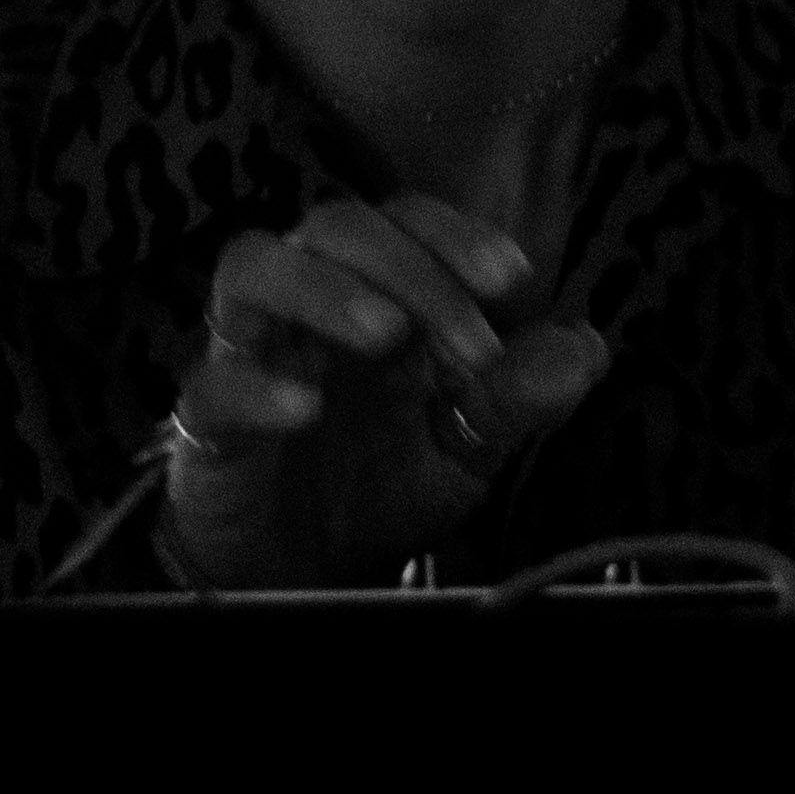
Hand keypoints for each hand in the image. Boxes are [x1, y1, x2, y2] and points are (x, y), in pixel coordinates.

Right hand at [156, 194, 609, 588]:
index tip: (511, 278)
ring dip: (324, 288)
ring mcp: (249, 352)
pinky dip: (257, 387)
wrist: (296, 573)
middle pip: (336, 227)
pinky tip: (304, 409)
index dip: (454, 234)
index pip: (404, 220)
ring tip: (386, 335)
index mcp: (372, 294)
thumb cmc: (374, 489)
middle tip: (470, 343)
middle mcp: (307, 306)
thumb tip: (588, 346)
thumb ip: (516, 400)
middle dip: (411, 270)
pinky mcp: (206, 419)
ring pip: (253, 267)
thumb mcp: (463, 450)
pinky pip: (214, 382)